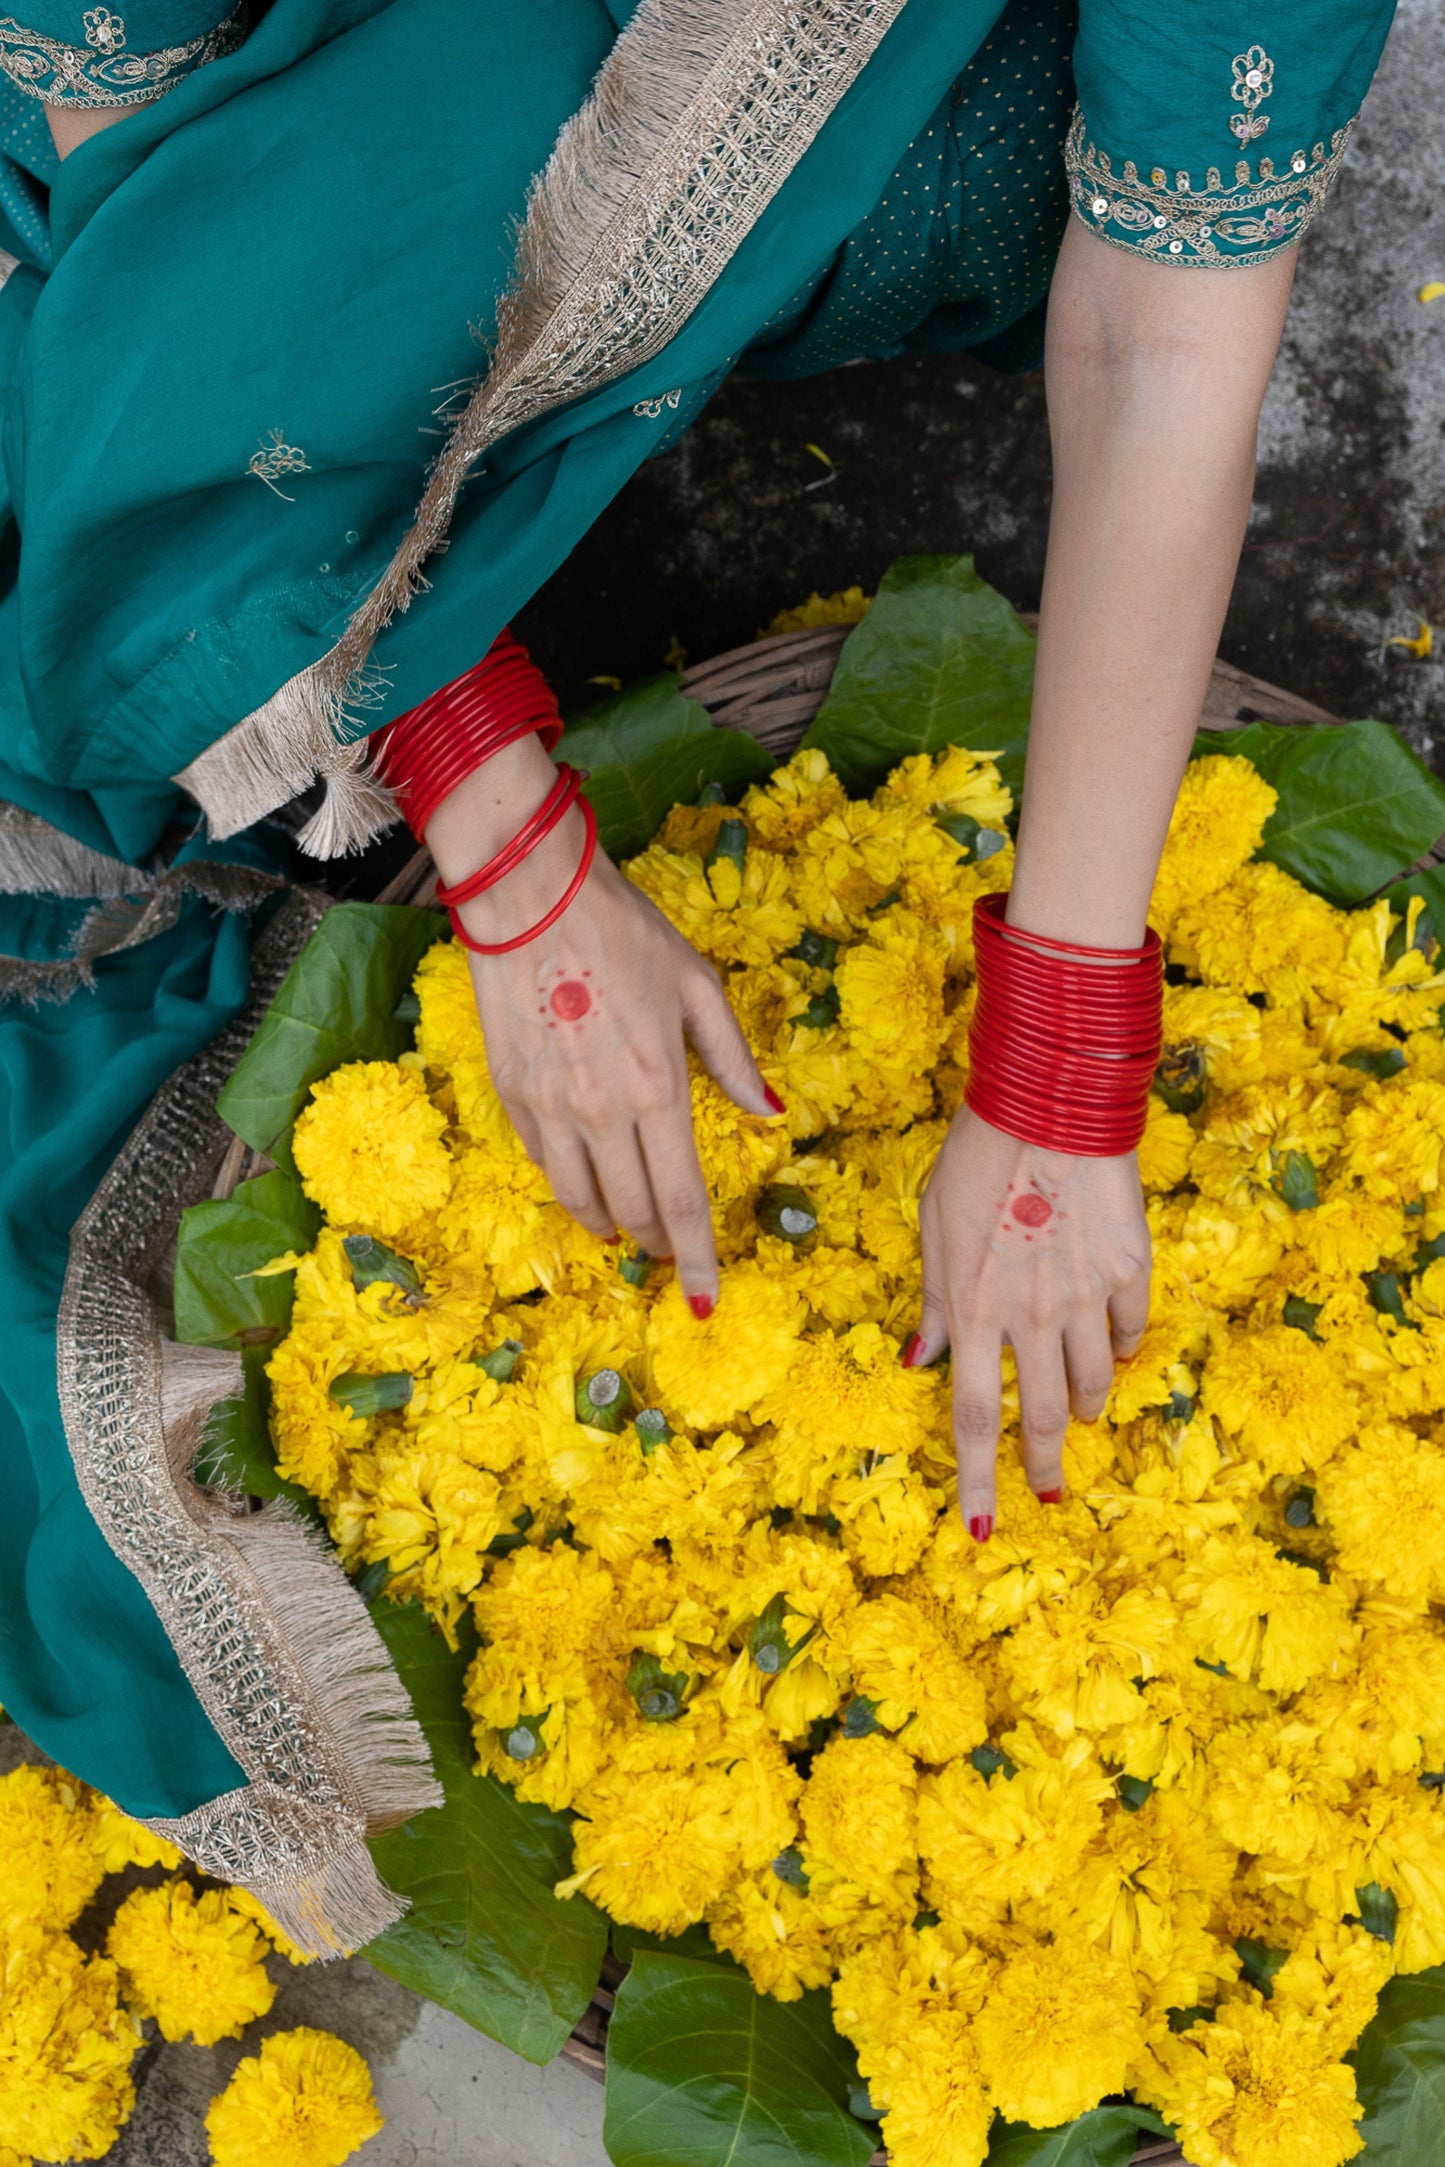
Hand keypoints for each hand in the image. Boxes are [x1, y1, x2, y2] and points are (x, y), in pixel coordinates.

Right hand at [425, 738, 775, 1308]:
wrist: (531, 898)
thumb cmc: (624, 933)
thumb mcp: (697, 986)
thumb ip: (734, 1058)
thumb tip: (771, 1112)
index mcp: (660, 1087)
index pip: (681, 1199)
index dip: (695, 1256)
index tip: (703, 1298)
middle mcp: (603, 1111)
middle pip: (633, 1210)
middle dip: (657, 1243)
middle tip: (671, 1250)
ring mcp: (550, 1108)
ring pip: (582, 1200)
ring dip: (611, 1224)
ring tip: (629, 1228)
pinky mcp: (512, 1095)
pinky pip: (545, 1164)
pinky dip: (572, 1185)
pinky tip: (587, 1181)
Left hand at [912, 1103, 1150, 1533]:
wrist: (1052, 1102)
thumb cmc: (977, 1159)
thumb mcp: (933, 1227)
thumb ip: (934, 1300)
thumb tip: (922, 1358)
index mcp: (973, 1308)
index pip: (971, 1417)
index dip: (977, 1480)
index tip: (982, 1529)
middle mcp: (1031, 1315)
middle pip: (1041, 1416)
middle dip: (1043, 1464)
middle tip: (1048, 1491)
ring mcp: (1086, 1295)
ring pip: (1092, 1382)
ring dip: (1082, 1407)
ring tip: (1078, 1414)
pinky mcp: (1131, 1267)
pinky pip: (1129, 1331)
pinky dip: (1118, 1350)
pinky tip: (1109, 1349)